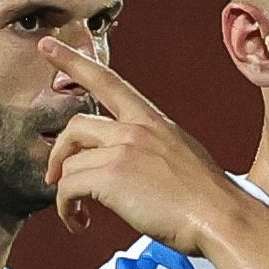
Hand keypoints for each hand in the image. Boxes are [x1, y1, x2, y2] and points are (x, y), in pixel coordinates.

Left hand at [40, 41, 238, 251]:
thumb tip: (134, 165)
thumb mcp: (184, 156)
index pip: (107, 81)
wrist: (220, 217)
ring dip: (65, 189)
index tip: (48, 46)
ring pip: (70, 162)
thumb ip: (153, 149)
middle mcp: (135, 129)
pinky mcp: (111, 176)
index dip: (74, 61)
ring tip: (77, 211)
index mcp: (153, 121)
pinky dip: (67, 208)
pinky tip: (78, 222)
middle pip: (76, 126)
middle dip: (59, 152)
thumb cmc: (208, 199)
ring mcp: (122, 150)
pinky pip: (69, 188)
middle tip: (56, 176)